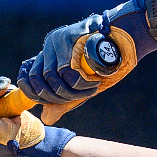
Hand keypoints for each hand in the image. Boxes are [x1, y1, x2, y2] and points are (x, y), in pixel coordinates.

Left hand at [16, 0, 154, 105]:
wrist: (127, 39)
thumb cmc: (108, 62)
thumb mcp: (83, 85)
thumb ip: (65, 99)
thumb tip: (46, 119)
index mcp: (50, 55)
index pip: (30, 77)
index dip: (35, 94)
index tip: (49, 103)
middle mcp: (50, 45)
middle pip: (39, 79)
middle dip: (58, 96)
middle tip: (81, 96)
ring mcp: (56, 40)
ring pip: (52, 76)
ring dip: (71, 90)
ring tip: (90, 89)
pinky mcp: (66, 38)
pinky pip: (65, 70)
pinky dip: (79, 83)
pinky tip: (92, 83)